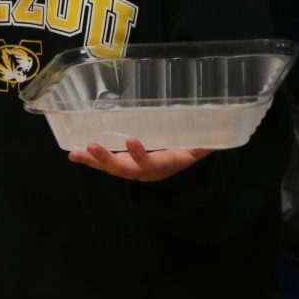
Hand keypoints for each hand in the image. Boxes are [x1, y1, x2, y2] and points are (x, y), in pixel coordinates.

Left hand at [68, 139, 212, 181]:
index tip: (132, 141)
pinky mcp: (124, 163)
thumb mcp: (202, 145)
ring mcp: (133, 168)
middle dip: (108, 159)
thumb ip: (210, 138)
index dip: (142, 155)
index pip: (153, 162)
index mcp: (166, 163)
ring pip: (112, 168)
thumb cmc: (191, 148)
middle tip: (93, 146)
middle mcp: (147, 170)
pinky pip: (104, 165)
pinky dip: (88, 159)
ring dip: (94, 160)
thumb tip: (226, 127)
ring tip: (77, 152)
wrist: (182, 163)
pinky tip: (72, 154)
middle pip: (126, 169)